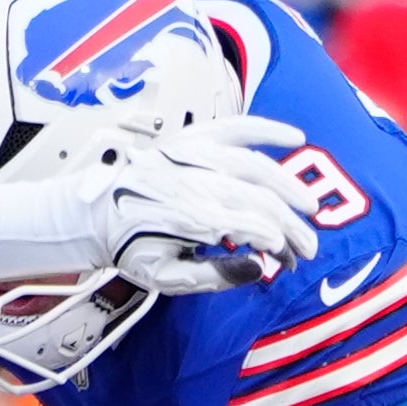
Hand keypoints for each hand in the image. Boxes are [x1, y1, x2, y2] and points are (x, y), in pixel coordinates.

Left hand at [80, 115, 321, 295]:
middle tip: (309, 247)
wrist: (96, 213)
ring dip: (290, 186)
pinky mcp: (192, 139)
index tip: (289, 259)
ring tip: (310, 207)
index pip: (256, 228)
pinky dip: (267, 129)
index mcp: (194, 220)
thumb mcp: (168, 278)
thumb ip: (214, 277)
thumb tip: (257, 268)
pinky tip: (295, 136)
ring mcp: (196, 157)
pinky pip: (236, 127)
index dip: (280, 243)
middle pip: (263, 201)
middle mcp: (200, 184)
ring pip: (258, 167)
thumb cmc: (132, 248)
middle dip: (293, 225)